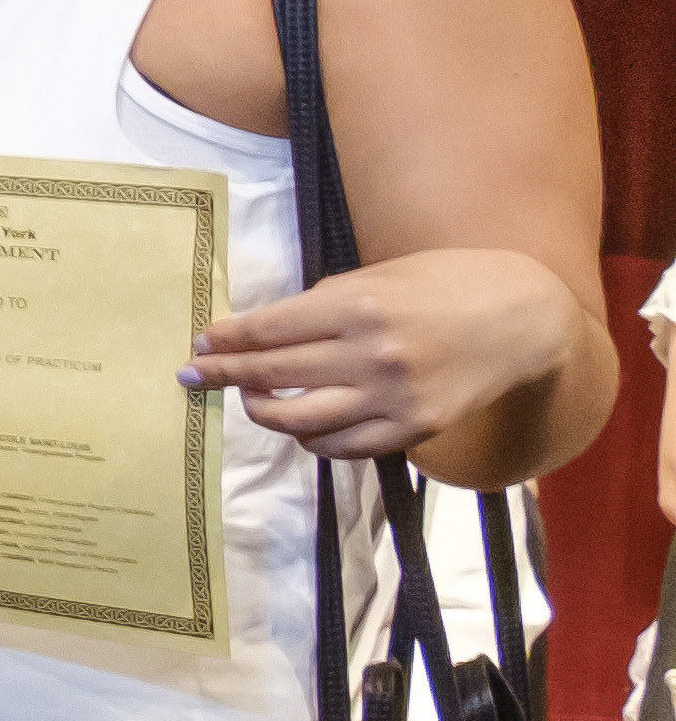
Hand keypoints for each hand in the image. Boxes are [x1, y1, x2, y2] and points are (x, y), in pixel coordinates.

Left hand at [188, 251, 585, 465]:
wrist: (528, 319)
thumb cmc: (451, 283)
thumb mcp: (384, 275)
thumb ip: (326, 303)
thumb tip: (264, 328)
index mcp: (360, 305)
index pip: (269, 329)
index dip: (227, 340)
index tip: (200, 344)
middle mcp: (372, 354)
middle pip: (273, 373)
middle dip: (223, 375)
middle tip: (192, 376)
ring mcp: (392, 397)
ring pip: (298, 418)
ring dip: (262, 410)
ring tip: (250, 398)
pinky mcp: (413, 429)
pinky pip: (340, 445)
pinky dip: (311, 437)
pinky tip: (302, 423)